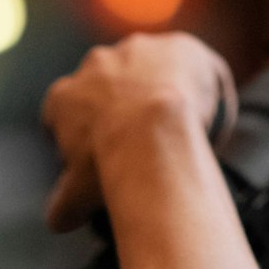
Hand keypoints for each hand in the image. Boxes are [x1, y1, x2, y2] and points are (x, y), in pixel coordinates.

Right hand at [42, 32, 236, 233]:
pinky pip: (194, 67)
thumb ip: (64, 205)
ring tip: (177, 129)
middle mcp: (95, 64)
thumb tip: (57, 222)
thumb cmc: (110, 163)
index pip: (62, 111)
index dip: (78, 134)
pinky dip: (202, 86)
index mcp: (64, 97)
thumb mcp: (79, 193)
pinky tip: (211, 118)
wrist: (153, 132)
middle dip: (121, 110)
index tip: (96, 153)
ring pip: (149, 72)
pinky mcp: (179, 45)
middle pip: (107, 87)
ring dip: (158, 93)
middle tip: (140, 143)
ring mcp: (138, 50)